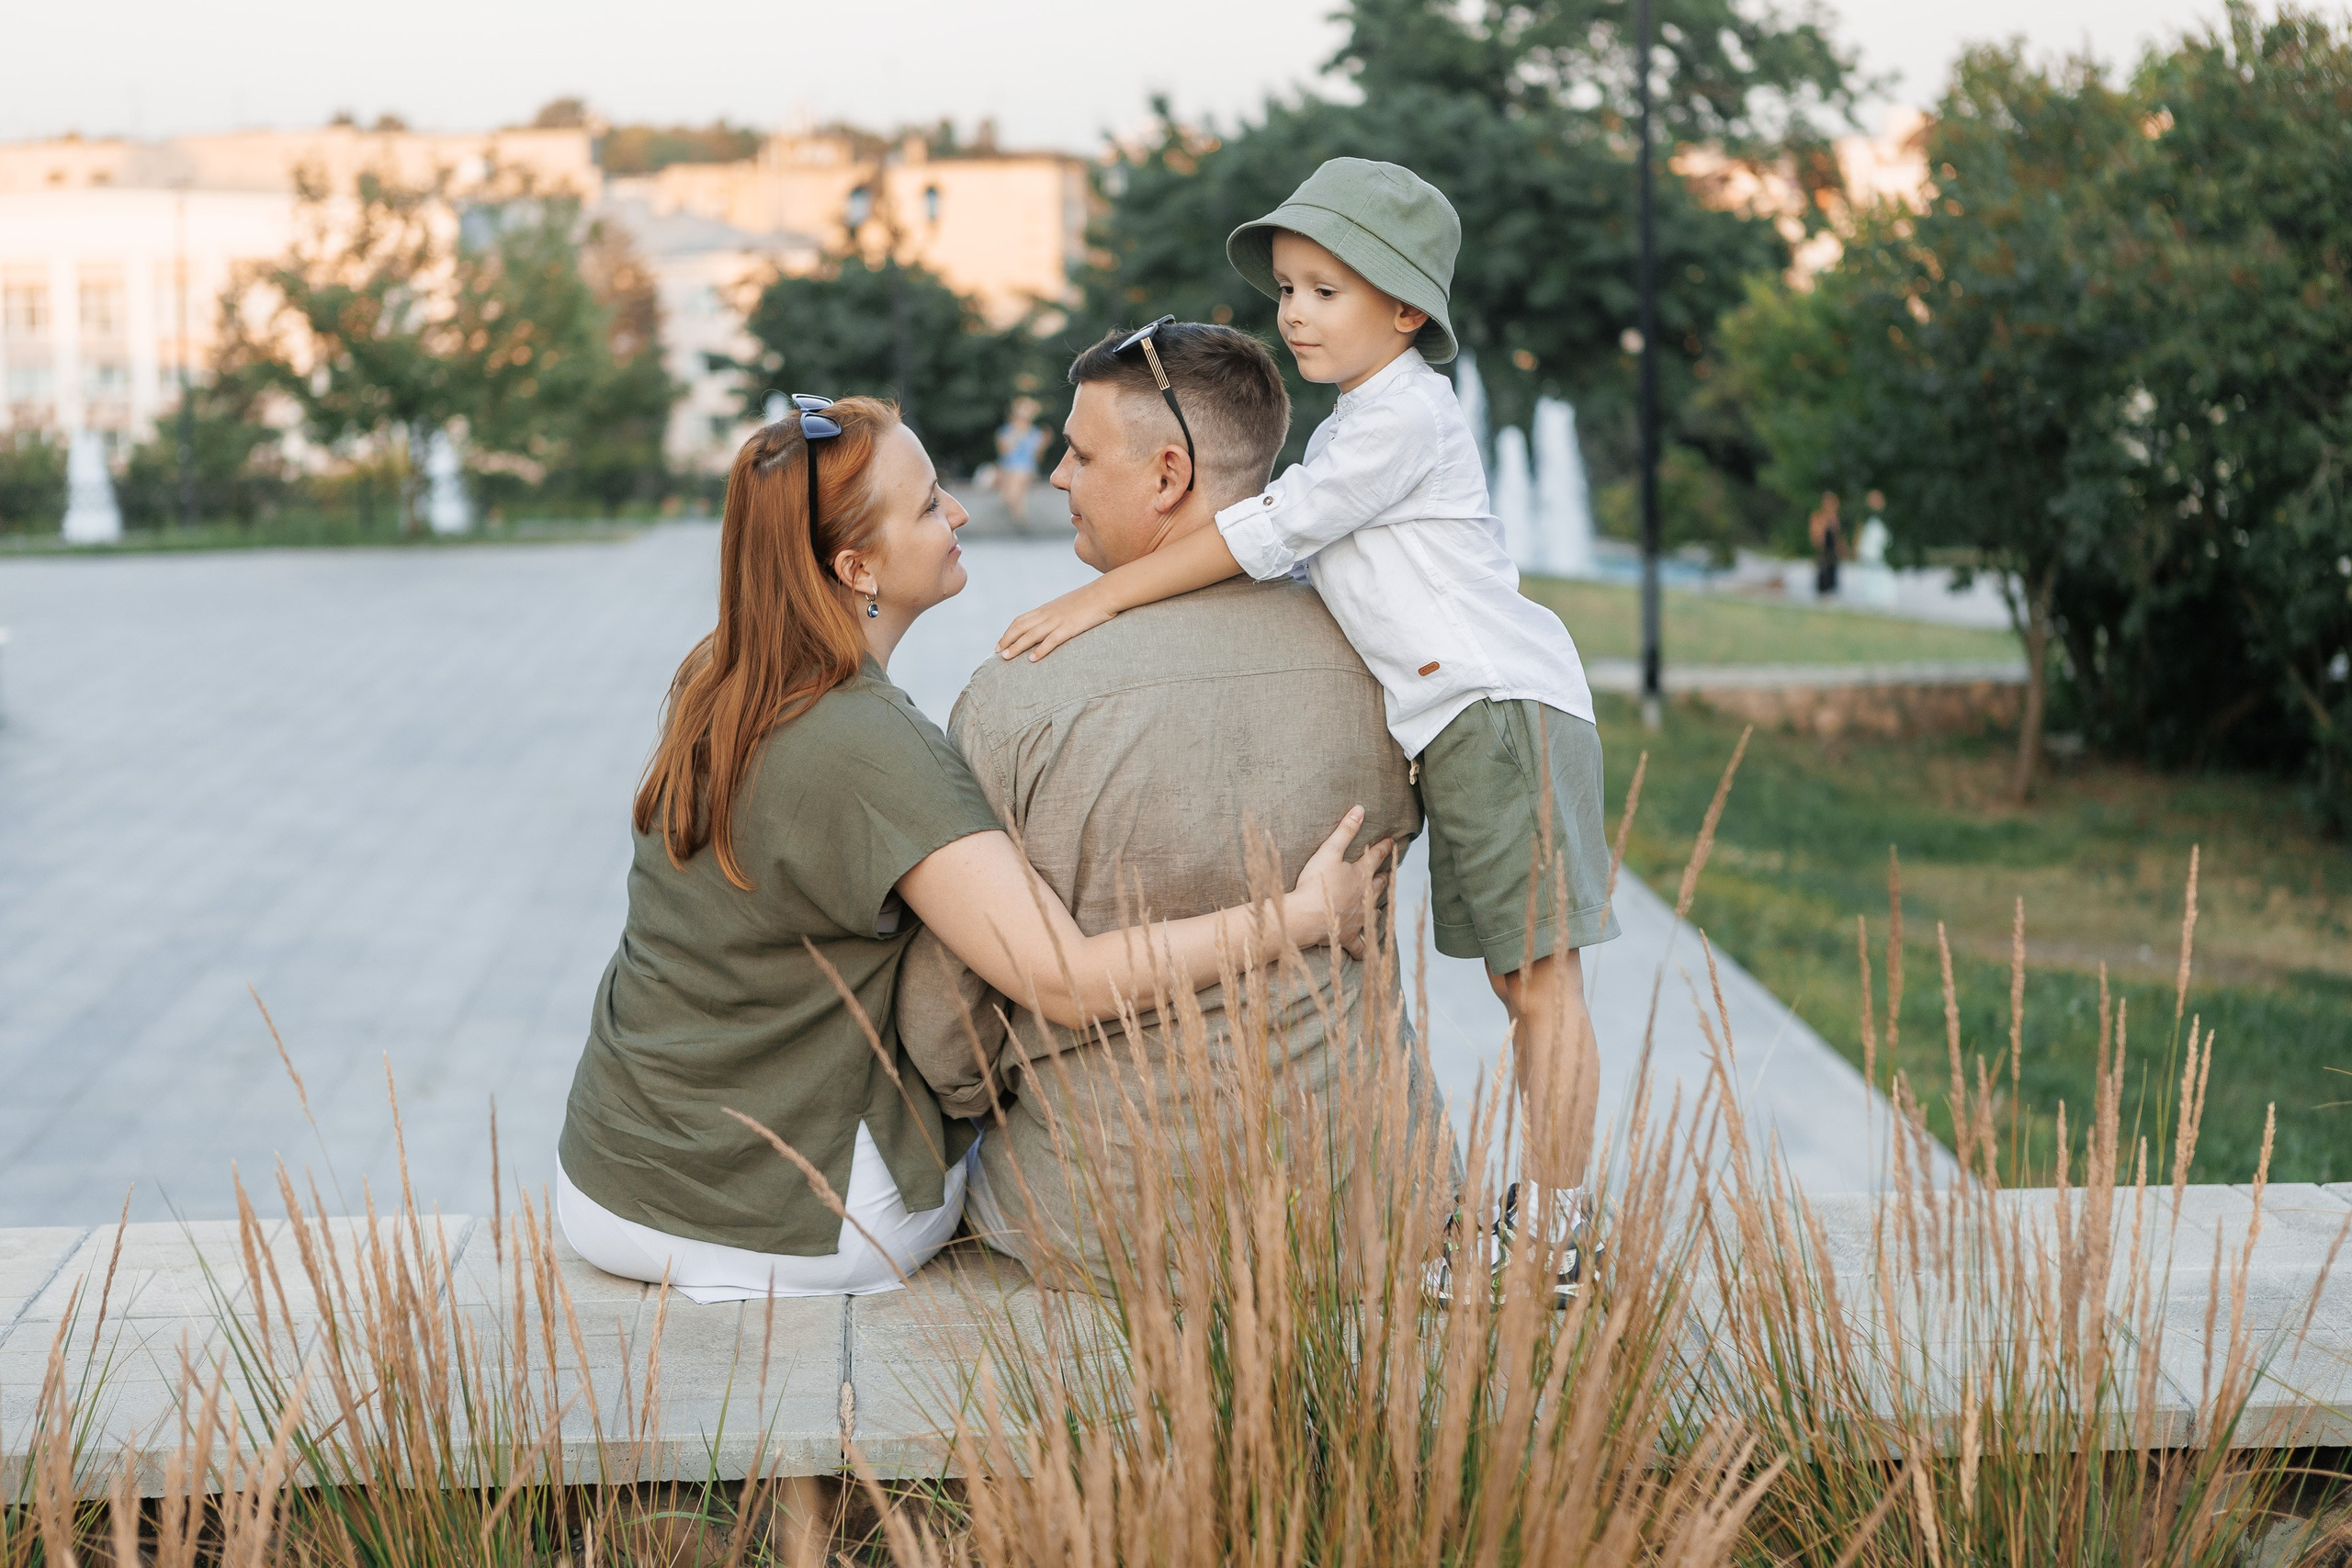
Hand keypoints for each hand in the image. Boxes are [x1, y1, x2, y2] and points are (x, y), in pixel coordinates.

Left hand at [998, 584, 1116, 661]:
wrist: (1107, 592)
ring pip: (1031, 634)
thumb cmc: (1092, 599)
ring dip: (1017, 646)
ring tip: (1006, 658)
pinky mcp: (1070, 627)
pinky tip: (1032, 659)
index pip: (1021, 620)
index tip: (1000, 643)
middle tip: (997, 653)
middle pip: (1021, 627)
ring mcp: (1058, 620)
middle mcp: (1048, 613)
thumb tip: (1053, 623)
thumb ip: (1058, 613)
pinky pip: (1051, 640)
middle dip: (1007, 640)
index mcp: (1047, 608)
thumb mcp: (1069, 604)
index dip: (1008, 632)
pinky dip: (1040, 650)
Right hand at [1282, 807, 1394, 956]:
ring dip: (1376, 907)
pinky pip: (1359, 944)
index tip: (1391, 842)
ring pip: (1373, 911)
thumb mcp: (1329, 851)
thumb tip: (1360, 809)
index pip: (1376, 857)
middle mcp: (1364, 896)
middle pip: (1378, 885)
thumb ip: (1345, 831)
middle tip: (1387, 874)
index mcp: (1360, 874)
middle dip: (1383, 878)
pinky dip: (1364, 948)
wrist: (1306, 917)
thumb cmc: (1316, 883)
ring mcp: (1358, 917)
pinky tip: (1367, 951)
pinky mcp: (1348, 935)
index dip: (1384, 848)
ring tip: (1379, 905)